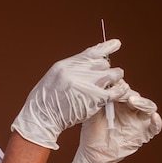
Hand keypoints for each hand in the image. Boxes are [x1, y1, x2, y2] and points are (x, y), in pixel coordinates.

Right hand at [11, 39, 126, 149]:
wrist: (42, 118)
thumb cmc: (45, 101)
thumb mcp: (54, 78)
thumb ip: (71, 69)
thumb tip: (87, 65)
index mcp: (66, 65)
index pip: (91, 53)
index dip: (107, 47)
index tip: (117, 44)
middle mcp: (77, 72)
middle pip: (103, 63)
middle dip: (106, 69)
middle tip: (105, 77)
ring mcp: (87, 85)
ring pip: (113, 74)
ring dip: (115, 78)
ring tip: (114, 84)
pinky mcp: (95, 99)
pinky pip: (115, 91)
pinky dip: (119, 91)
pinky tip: (118, 93)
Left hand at [68, 85, 161, 162]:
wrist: (94, 153)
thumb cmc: (92, 132)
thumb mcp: (93, 113)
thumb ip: (99, 100)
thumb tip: (101, 84)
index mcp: (119, 102)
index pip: (125, 89)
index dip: (120, 85)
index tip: (112, 83)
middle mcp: (131, 109)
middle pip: (137, 96)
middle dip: (129, 93)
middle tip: (121, 92)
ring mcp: (139, 121)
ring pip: (149, 107)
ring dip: (142, 102)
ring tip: (133, 101)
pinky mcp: (144, 134)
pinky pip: (155, 128)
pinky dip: (157, 122)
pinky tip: (154, 117)